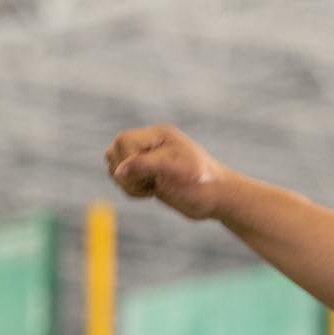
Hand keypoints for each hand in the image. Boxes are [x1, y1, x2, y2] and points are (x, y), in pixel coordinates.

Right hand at [106, 125, 235, 221]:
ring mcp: (147, 159)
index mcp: (159, 135)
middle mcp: (151, 144)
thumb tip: (118, 171)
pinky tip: (152, 192)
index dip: (129, 161)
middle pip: (115, 151)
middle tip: (151, 184)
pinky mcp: (146, 174)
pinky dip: (131, 189)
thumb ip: (145, 166)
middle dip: (126, 173)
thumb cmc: (202, 184)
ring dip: (127, 182)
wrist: (218, 199)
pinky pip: (122, 179)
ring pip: (115, 165)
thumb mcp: (175, 172)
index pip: (124, 141)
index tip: (149, 178)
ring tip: (152, 188)